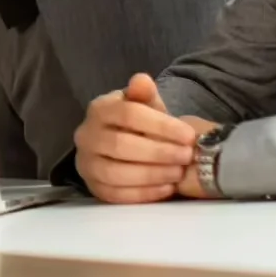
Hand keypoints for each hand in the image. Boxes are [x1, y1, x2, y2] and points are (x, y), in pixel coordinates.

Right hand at [73, 74, 202, 203]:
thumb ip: (145, 95)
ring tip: (178, 173)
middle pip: (121, 145)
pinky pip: (116, 196)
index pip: (128, 114)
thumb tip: (142, 80)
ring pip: (116, 173)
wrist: (122, 146)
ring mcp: (86, 164)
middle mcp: (86, 136)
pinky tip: (166, 189)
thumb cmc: (138, 123)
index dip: (161, 125)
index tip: (188, 135)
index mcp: (99, 109)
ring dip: (152, 175)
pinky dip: (143, 194)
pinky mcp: (93, 188)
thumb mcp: (145, 105)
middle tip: (187, 156)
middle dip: (158, 152)